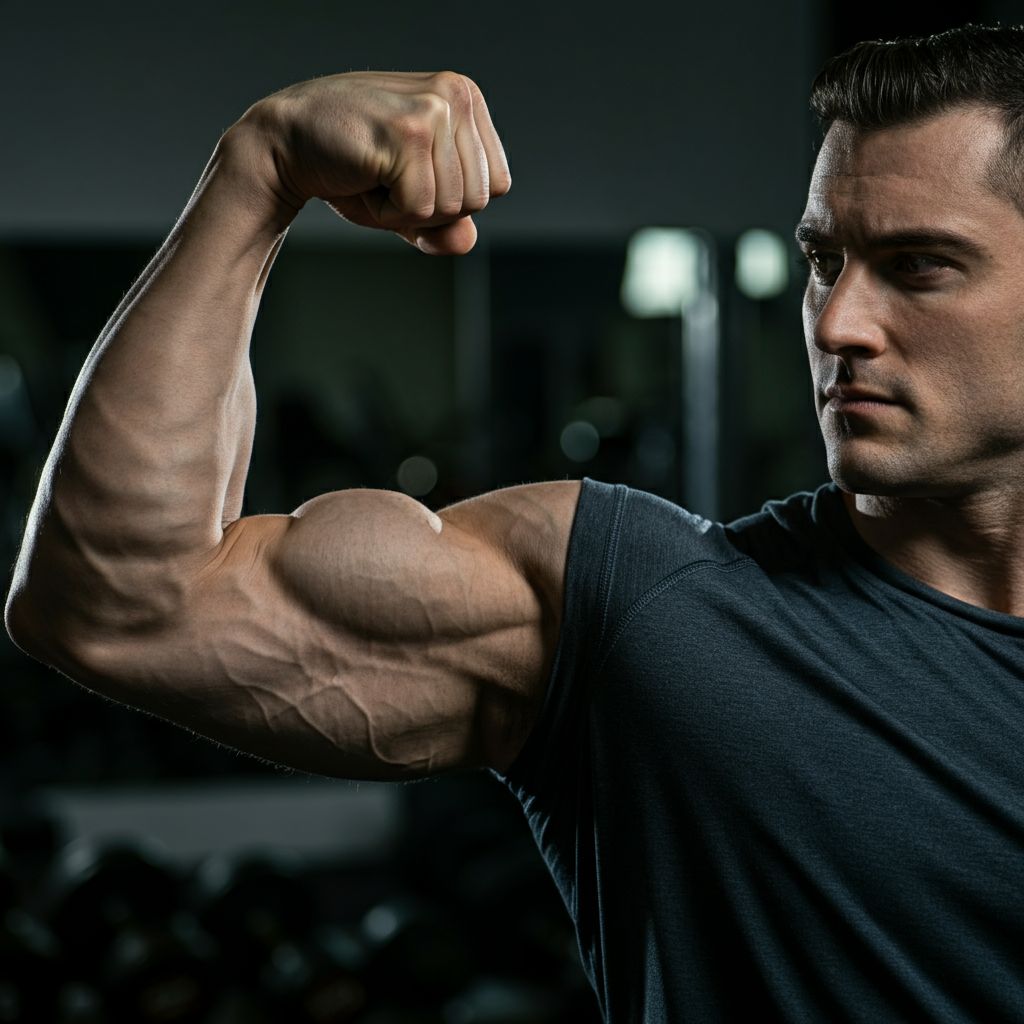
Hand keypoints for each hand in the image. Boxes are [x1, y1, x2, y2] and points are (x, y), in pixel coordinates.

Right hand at [238, 71, 510, 254]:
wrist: (286, 144)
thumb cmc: (351, 169)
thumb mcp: (411, 202)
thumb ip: (446, 226)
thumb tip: (467, 241)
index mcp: (467, 100)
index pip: (498, 185)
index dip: (454, 202)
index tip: (412, 177)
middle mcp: (456, 96)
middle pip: (480, 200)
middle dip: (432, 210)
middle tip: (390, 178)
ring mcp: (434, 111)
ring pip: (452, 208)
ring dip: (407, 211)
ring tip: (376, 176)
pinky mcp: (409, 133)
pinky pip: (419, 210)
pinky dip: (387, 213)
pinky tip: (364, 179)